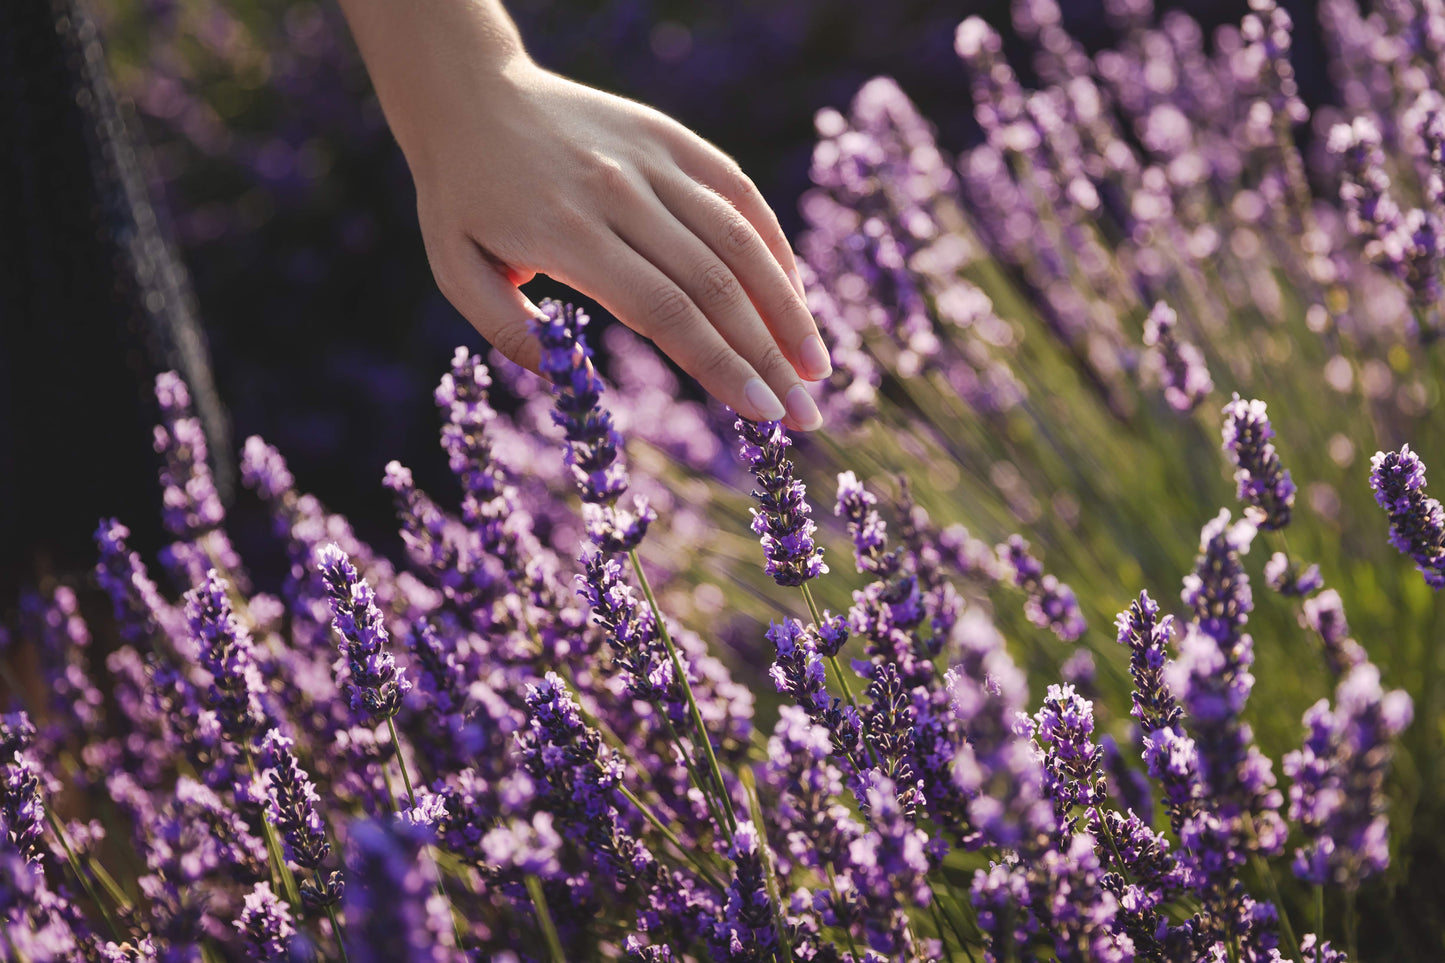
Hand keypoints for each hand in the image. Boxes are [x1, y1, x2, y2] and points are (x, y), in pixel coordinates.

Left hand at [340, 1, 829, 429]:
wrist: (470, 91)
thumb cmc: (461, 195)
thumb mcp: (455, 268)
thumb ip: (505, 330)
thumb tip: (564, 380)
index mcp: (567, 233)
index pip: (665, 312)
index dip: (722, 365)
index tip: (762, 414)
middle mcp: (620, 194)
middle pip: (714, 286)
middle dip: (768, 357)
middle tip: (805, 417)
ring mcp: (651, 160)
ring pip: (738, 240)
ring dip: (788, 308)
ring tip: (817, 366)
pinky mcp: (671, 137)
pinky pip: (738, 193)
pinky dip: (773, 247)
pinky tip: (796, 297)